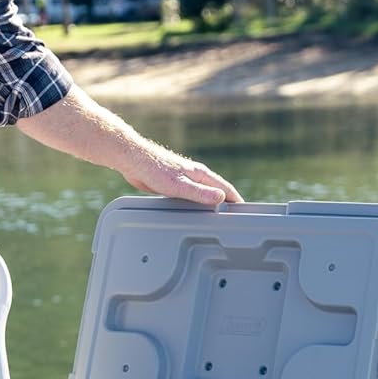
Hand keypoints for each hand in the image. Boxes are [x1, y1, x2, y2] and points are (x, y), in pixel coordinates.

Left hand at [120, 146, 243, 207]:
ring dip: (210, 203)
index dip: (235, 199)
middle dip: (226, 202)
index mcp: (200, 174)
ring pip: (202, 193)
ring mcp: (184, 179)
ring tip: (216, 218)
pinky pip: (190, 196)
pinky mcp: (173, 184)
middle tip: (233, 218)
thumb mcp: (180, 186)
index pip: (225, 187)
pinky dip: (196, 204)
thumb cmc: (154, 169)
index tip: (244, 210)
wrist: (133, 160)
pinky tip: (193, 212)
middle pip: (215, 190)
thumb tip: (222, 197)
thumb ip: (200, 193)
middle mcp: (195, 175)